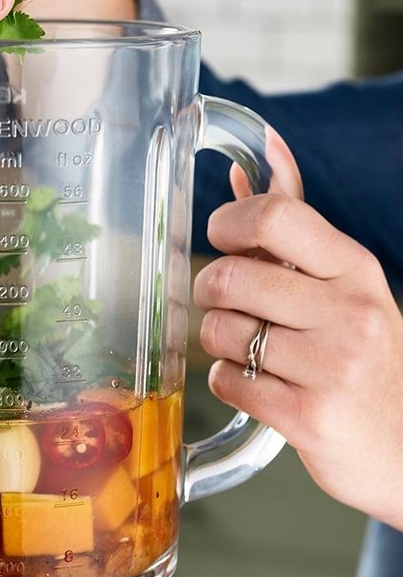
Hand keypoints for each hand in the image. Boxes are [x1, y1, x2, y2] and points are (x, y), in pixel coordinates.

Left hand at [194, 130, 402, 528]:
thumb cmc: (365, 354)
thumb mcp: (343, 283)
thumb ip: (293, 224)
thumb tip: (256, 159)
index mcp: (354, 268)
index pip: (274, 216)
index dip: (227, 223)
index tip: (223, 238)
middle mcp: (349, 312)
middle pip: (228, 277)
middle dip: (210, 292)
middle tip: (228, 303)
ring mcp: (332, 367)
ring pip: (219, 332)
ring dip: (219, 341)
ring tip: (251, 349)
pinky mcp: (308, 417)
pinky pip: (226, 381)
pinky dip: (228, 381)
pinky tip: (258, 383)